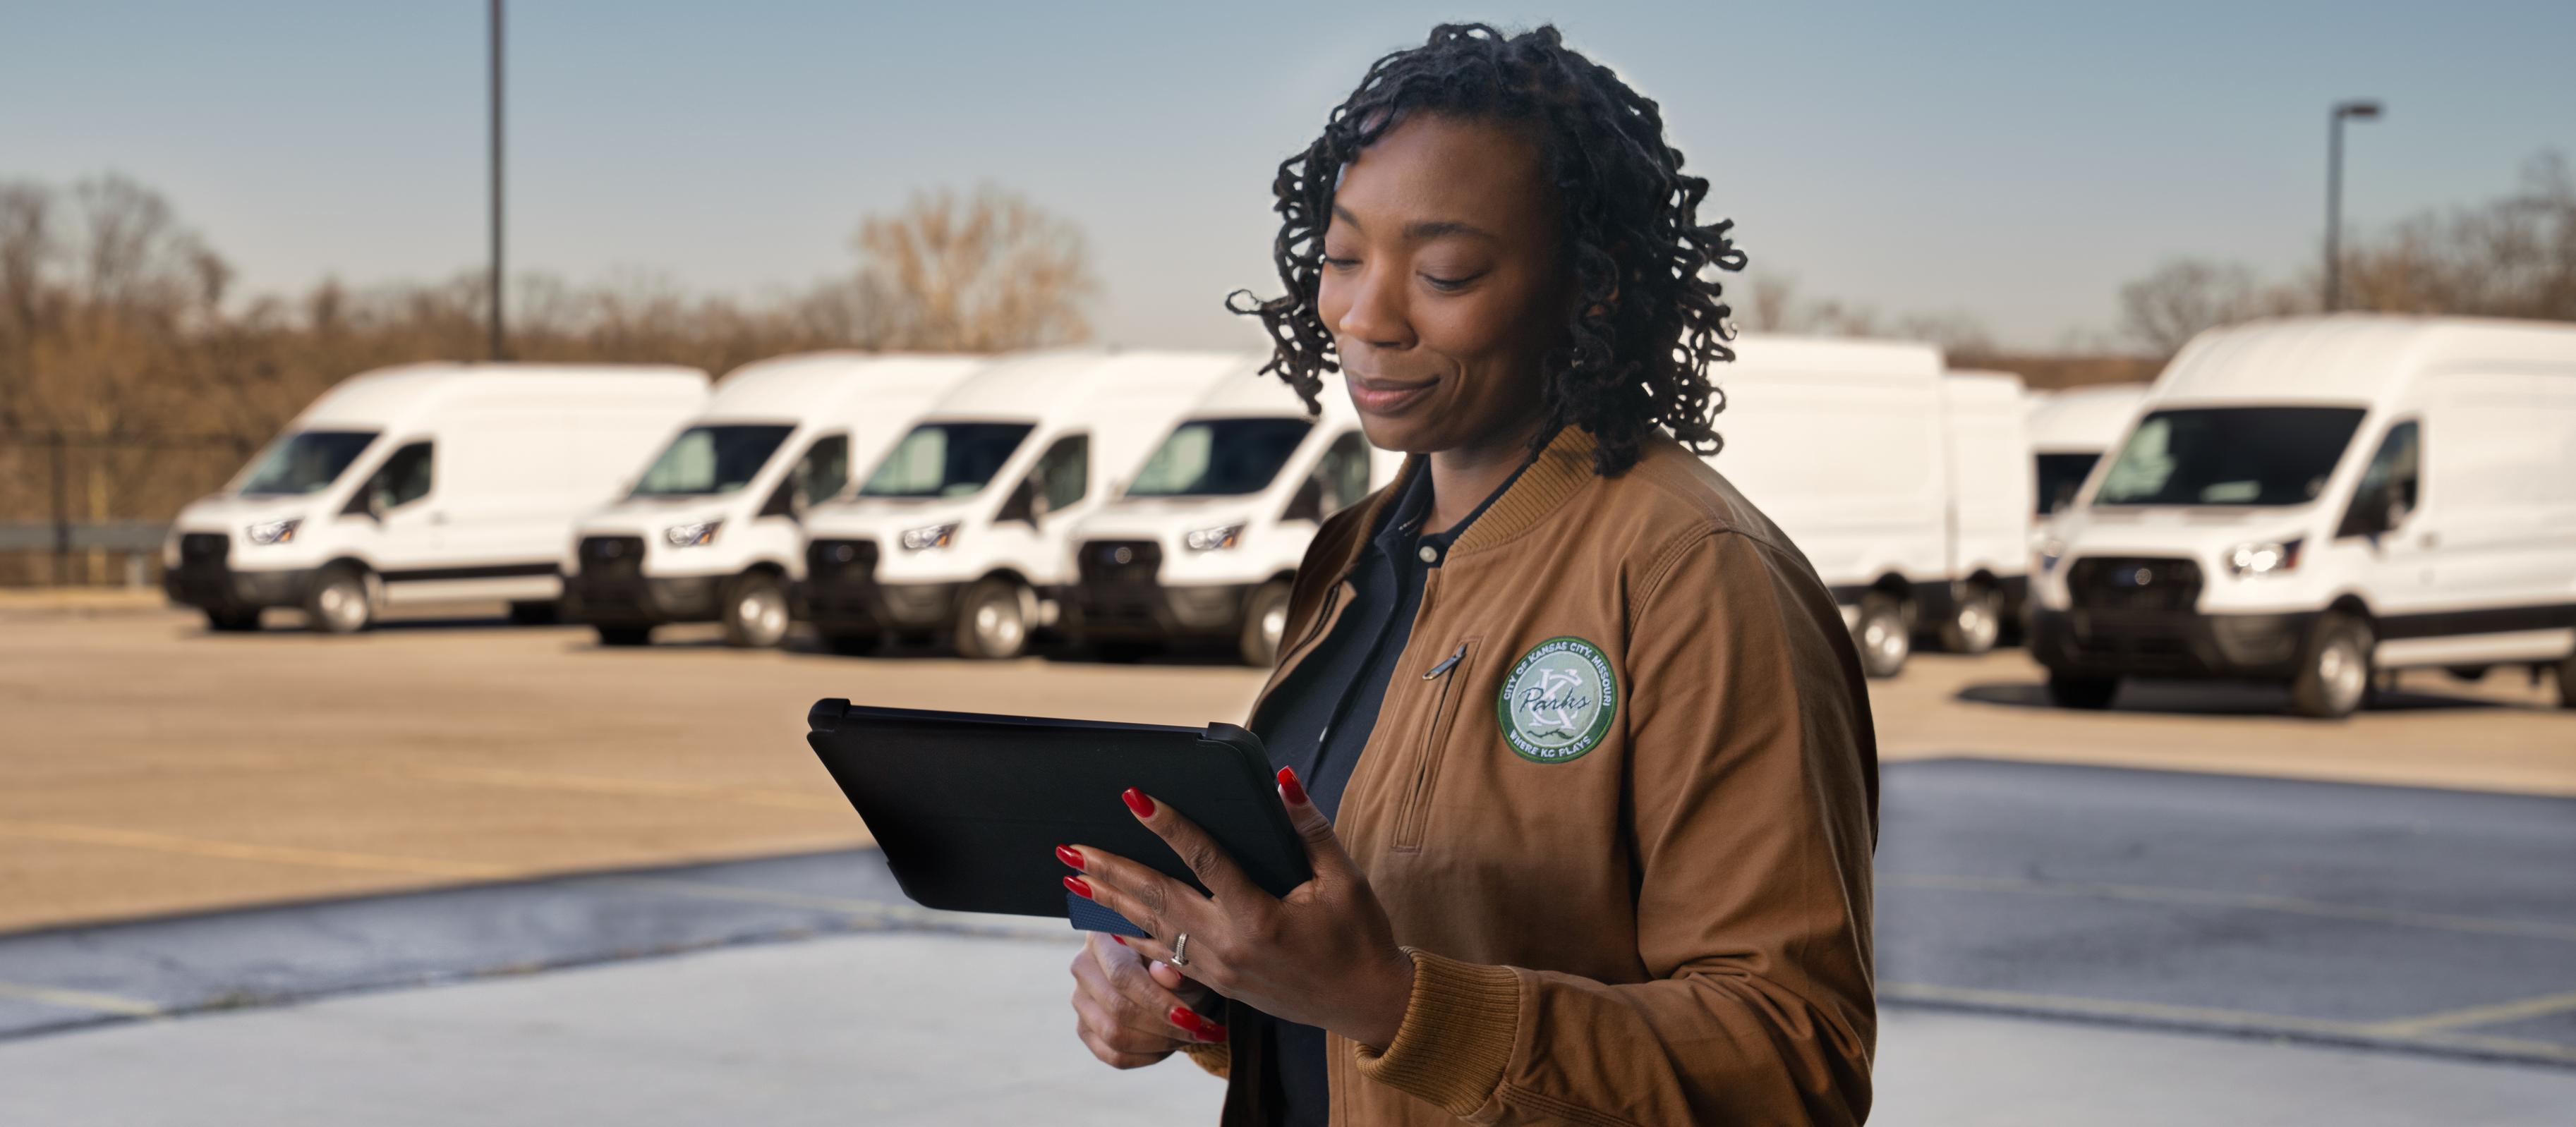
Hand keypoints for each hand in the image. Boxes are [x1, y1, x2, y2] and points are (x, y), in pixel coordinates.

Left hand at [1061, 768, 1416, 1049]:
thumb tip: (1283, 779)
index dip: (1167, 824)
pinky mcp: (1218, 984)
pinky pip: (1165, 957)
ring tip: (1074, 878)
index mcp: (1259, 917)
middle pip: (1158, 899)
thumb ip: (1310, 828)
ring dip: (1111, 902)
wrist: (1368, 1004)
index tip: (1132, 797)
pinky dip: (1133, 937)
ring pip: (1153, 929)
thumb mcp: (1345, 880)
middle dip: (1111, 871)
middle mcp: (1229, 946)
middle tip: (1070, 848)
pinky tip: (1106, 926)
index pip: (1203, 859)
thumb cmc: (1360, 938)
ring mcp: (1219, 970)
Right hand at [1068, 929, 1225, 1068]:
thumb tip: (1168, 976)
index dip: (1157, 1001)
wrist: (1168, 974)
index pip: (1122, 975)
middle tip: (1201, 1030)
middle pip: (1117, 1008)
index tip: (1192, 1018)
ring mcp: (1080, 1000)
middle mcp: (1083, 967)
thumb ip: (1175, 964)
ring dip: (1160, 1042)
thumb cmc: (1176, 959)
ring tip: (1192, 1036)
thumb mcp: (1183, 956)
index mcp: (1103, 937)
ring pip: (1114, 1036)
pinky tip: (1173, 1045)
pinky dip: (1149, 1056)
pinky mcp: (1085, 1029)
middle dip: (1164, 1026)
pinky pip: (1114, 1056)